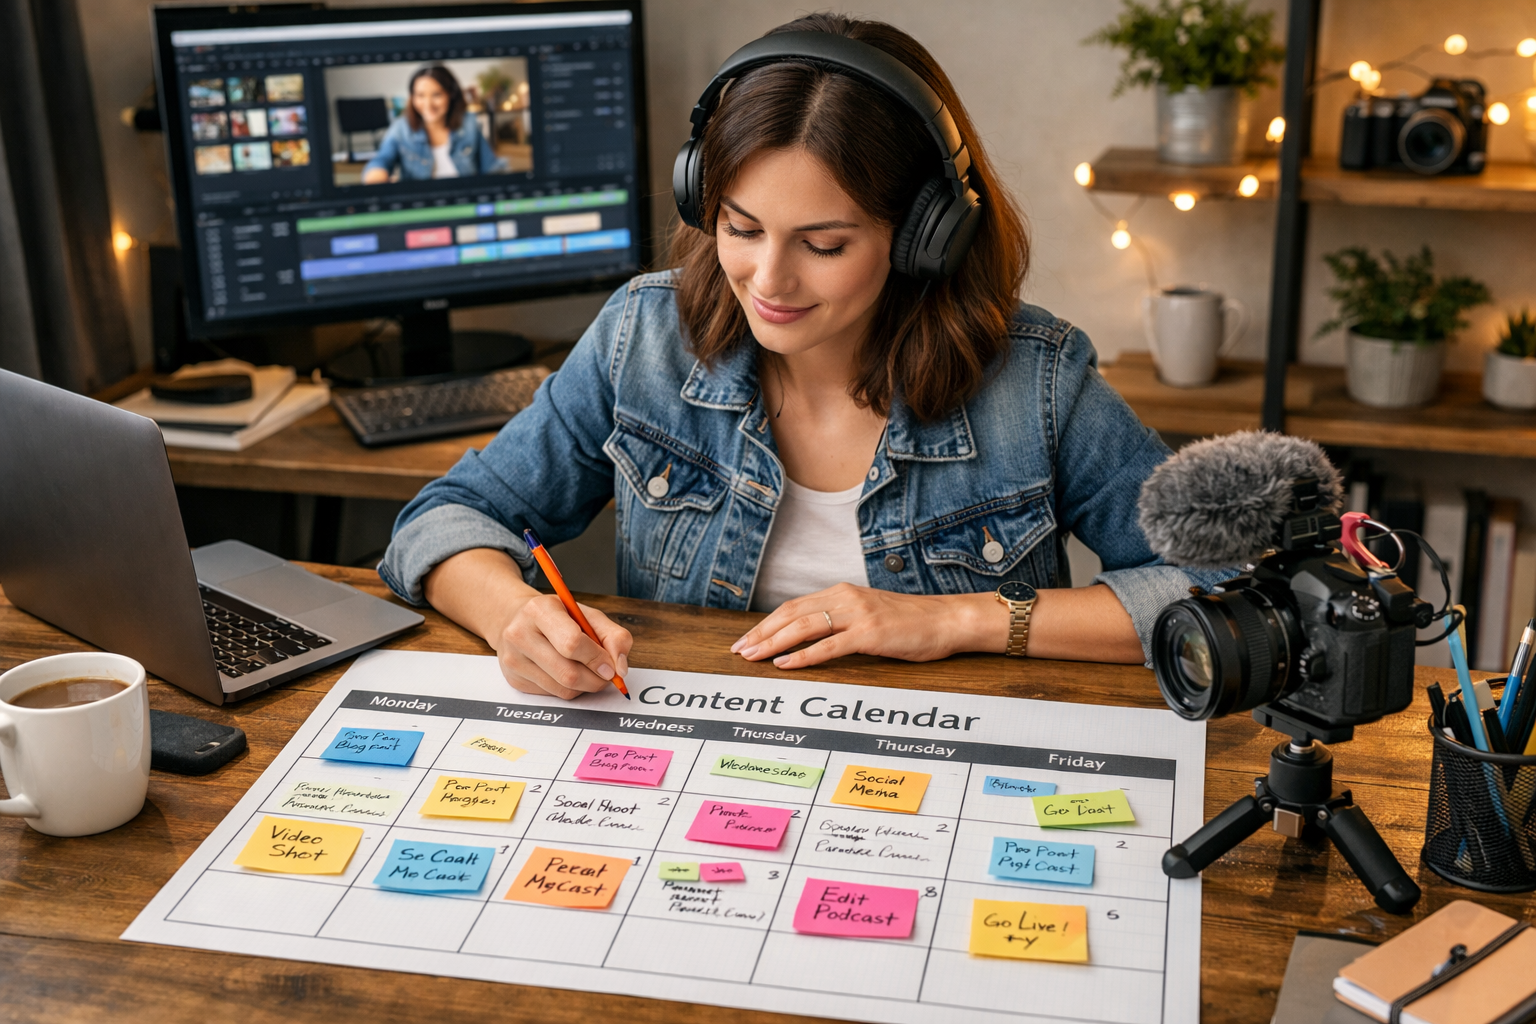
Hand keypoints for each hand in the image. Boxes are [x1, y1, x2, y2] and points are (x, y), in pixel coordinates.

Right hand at [492, 593, 632, 699]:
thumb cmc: (558, 616)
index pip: (572, 643)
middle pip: (568, 673)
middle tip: (606, 674)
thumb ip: (613, 636)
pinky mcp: (515, 679)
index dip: (597, 659)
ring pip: (563, 689)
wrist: (517, 620)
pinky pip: (553, 695)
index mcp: (539, 610)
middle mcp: (520, 634)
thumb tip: (621, 669)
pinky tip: (568, 672)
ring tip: (589, 671)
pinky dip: (570, 689)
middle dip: (596, 679)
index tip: (611, 666)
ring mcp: (514, 659)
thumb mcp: (587, 615)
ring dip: (585, 686)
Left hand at [730, 583, 1002, 669]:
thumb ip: (843, 620)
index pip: (795, 606)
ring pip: (804, 627)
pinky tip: (785, 665)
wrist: (947, 620)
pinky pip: (828, 646)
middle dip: (761, 633)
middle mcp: (846, 598)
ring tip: (752, 656)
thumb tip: (812, 638)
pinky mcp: (870, 634)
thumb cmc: (912, 623)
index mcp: (843, 592)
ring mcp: (858, 615)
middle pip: (791, 614)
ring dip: (774, 643)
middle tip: (739, 649)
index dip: (768, 623)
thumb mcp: (870, 614)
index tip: (748, 638)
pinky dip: (803, 656)